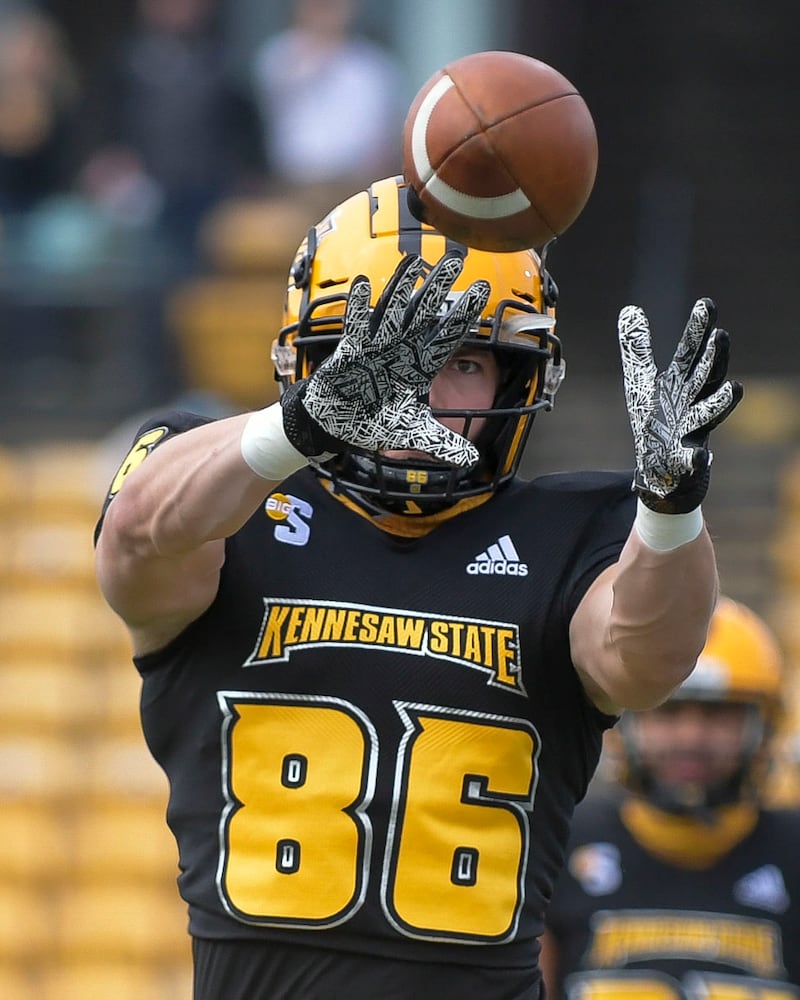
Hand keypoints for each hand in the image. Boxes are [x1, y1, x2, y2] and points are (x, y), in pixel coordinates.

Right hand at [281, 251, 489, 465]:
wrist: (336, 424)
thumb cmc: (372, 421)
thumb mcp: (411, 433)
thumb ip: (441, 443)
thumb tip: (472, 459)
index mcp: (417, 366)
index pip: (445, 336)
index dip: (463, 316)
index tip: (481, 291)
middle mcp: (399, 350)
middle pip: (422, 314)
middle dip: (438, 288)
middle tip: (456, 260)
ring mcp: (374, 347)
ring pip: (392, 311)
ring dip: (402, 287)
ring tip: (416, 261)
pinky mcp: (349, 352)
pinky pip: (355, 327)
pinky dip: (359, 308)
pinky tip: (364, 284)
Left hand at [618, 297, 742, 512]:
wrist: (660, 466)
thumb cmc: (656, 419)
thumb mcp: (641, 381)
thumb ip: (637, 348)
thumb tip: (630, 308)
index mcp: (680, 382)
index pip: (691, 351)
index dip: (699, 329)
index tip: (707, 304)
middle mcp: (692, 402)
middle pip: (706, 378)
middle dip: (715, 359)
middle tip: (722, 336)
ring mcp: (691, 431)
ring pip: (709, 415)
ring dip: (721, 402)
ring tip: (735, 388)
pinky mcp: (683, 459)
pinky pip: (692, 460)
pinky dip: (695, 459)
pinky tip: (700, 457)